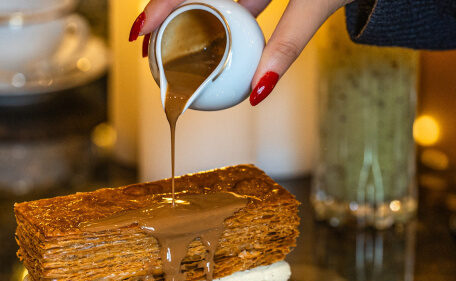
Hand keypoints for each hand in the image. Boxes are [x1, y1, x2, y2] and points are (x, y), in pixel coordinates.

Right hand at [129, 0, 350, 105]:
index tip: (139, 33)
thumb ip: (286, 47)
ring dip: (184, 21)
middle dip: (162, 18)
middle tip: (147, 52)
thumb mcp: (316, 8)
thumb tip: (256, 95)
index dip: (158, 6)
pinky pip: (230, 2)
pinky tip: (205, 45)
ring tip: (166, 52)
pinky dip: (213, 21)